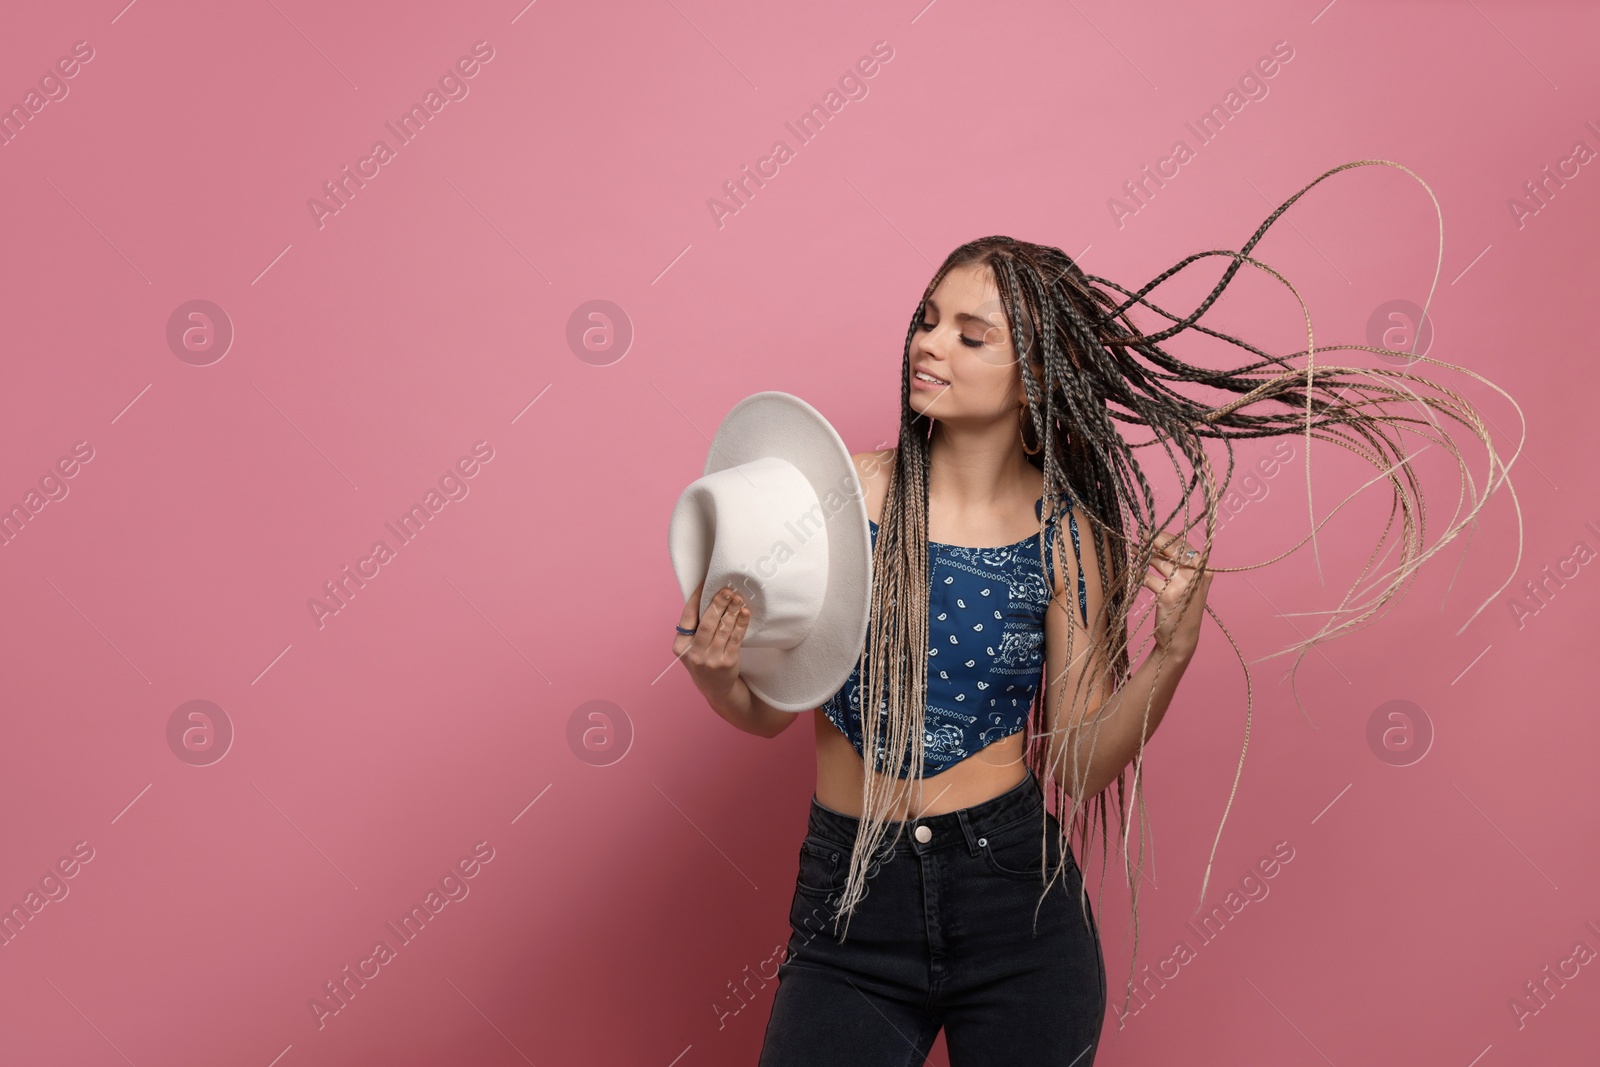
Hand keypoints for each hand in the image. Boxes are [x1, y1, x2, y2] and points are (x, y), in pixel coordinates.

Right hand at [673, 579, 751, 704]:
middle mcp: (694, 653)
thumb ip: (695, 627)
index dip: (696, 598)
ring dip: (731, 611)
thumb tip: (706, 595)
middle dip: (717, 604)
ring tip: (738, 597)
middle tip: (726, 589)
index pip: (687, 617)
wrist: (716, 689)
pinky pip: (736, 638)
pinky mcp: (728, 663)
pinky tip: (744, 612)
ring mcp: (711, 659)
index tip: (705, 582)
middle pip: (706, 623)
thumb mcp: (691, 647)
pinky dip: (741, 623)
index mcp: (681, 646)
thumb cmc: (703, 660)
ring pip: (723, 629)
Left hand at [1144, 533, 1211, 656]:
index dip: (1166, 536)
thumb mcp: (1190, 586)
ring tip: (1134, 553)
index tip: (1151, 532)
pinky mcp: (1167, 595)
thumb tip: (1157, 541)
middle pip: (1171, 549)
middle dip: (1153, 540)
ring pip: (1157, 562)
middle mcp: (1196, 575)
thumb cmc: (1183, 609)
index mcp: (1204, 570)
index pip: (1183, 545)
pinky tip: (1141, 580)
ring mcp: (1183, 584)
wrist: (1181, 638)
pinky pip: (1148, 578)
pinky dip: (1142, 578)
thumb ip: (1180, 566)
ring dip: (1144, 558)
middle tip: (1139, 534)